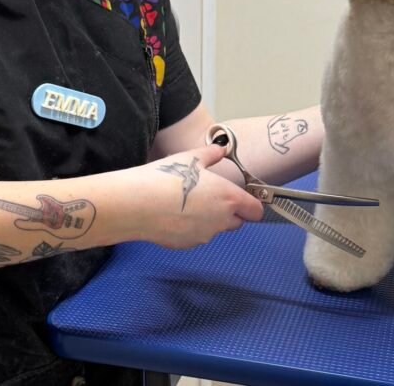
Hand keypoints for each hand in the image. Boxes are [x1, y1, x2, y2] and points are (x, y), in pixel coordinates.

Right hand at [135, 143, 263, 249]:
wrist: (137, 204)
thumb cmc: (167, 178)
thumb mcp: (190, 158)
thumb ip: (211, 154)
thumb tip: (221, 149)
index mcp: (228, 198)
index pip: (255, 211)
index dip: (251, 204)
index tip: (241, 196)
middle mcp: (221, 220)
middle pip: (237, 222)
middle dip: (229, 212)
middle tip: (210, 196)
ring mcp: (204, 236)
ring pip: (215, 229)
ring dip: (208, 220)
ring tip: (186, 202)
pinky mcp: (186, 245)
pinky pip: (195, 236)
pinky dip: (190, 228)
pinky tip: (173, 214)